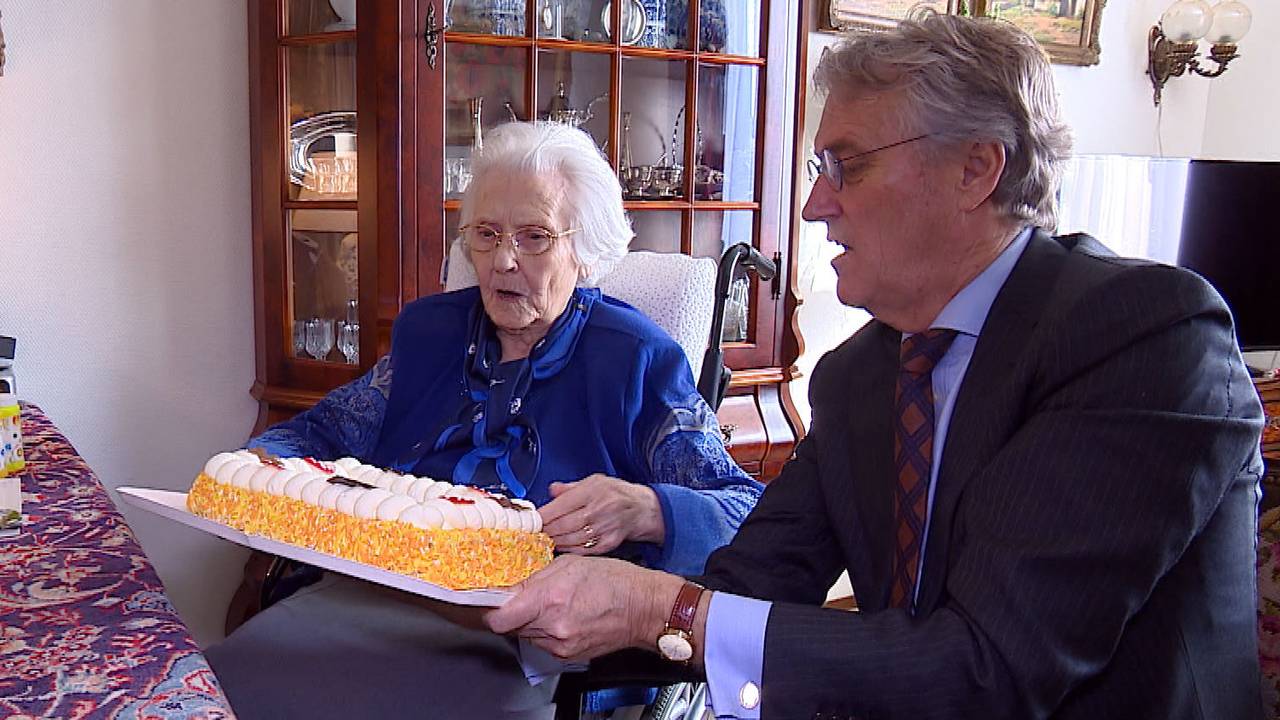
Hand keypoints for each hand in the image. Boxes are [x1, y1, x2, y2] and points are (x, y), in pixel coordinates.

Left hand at [484, 554, 681, 662]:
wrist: (645, 609)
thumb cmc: (616, 582)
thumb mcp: (571, 564)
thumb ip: (536, 576)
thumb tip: (510, 586)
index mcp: (550, 599)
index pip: (499, 617)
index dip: (489, 609)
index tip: (487, 600)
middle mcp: (552, 627)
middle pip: (511, 626)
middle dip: (511, 610)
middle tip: (520, 596)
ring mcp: (560, 645)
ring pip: (526, 634)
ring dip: (528, 620)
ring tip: (548, 603)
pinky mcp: (568, 655)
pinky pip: (543, 642)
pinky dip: (544, 629)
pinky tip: (561, 615)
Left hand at [538, 473, 663, 554]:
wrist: (641, 508)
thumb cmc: (616, 493)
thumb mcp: (594, 481)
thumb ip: (570, 488)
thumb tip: (551, 490)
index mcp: (592, 491)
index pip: (560, 506)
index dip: (542, 516)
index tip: (531, 521)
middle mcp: (598, 509)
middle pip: (563, 525)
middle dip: (545, 530)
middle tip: (535, 533)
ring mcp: (604, 528)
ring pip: (570, 539)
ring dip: (555, 541)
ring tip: (546, 539)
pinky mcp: (608, 543)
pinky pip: (583, 550)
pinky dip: (569, 549)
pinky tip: (562, 546)